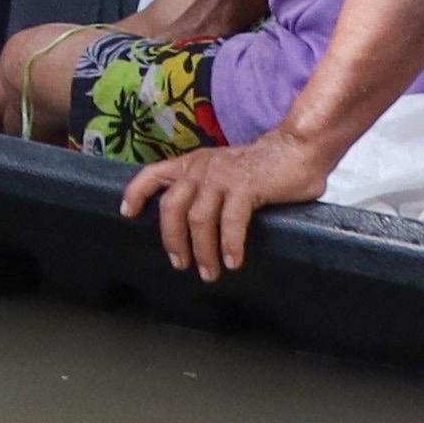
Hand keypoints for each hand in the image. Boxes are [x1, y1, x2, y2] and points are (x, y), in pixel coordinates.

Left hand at [120, 132, 329, 278]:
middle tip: (180, 264)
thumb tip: (196, 223)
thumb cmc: (262, 167)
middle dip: (172, 239)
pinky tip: (233, 261)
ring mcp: (221, 177)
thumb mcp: (223, 173)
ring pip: (198, 219)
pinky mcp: (245, 187)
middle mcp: (200, 169)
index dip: (136, 192)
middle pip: (171, 207)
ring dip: (202, 251)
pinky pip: (230, 221)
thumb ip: (207, 190)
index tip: (127, 213)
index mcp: (192, 164)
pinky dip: (229, 244)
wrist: (296, 149)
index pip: (153, 174)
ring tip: (209, 273)